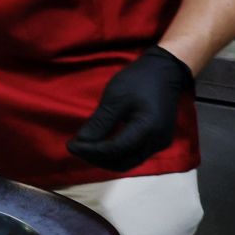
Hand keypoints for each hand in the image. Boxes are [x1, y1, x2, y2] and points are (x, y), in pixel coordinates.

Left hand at [67, 46, 192, 171]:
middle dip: (97, 159)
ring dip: (106, 159)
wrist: (164, 72)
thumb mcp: (114, 99)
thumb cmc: (138, 81)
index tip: (70, 145)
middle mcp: (157, 142)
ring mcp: (160, 143)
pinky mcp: (158, 141)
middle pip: (123, 163)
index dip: (90, 151)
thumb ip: (99, 123)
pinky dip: (116, 154)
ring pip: (129, 161)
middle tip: (76, 148)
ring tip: (86, 148)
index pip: (114, 149)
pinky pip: (135, 154)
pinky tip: (101, 144)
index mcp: (148, 129)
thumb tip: (80, 143)